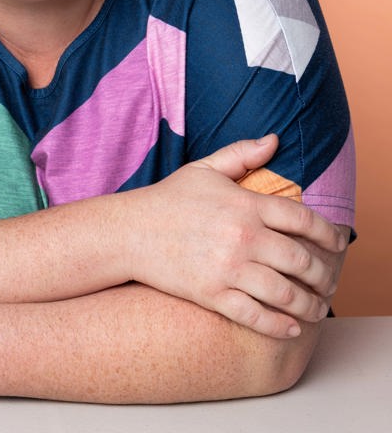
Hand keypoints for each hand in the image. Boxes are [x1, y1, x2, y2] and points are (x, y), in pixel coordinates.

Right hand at [126, 135, 346, 338]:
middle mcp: (242, 236)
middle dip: (324, 274)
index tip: (339, 244)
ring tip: (318, 308)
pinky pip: (256, 316)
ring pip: (285, 293)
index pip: (303, 219)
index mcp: (245, 204)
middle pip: (301, 259)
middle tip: (331, 282)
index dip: (329, 234)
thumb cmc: (168, 199)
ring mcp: (228, 268)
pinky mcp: (212, 294)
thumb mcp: (204, 169)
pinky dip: (280, 325)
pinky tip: (292, 327)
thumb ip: (241, 154)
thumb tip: (274, 140)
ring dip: (310, 304)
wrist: (129, 231)